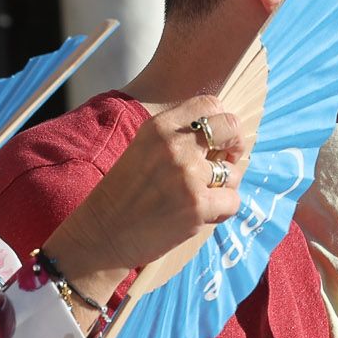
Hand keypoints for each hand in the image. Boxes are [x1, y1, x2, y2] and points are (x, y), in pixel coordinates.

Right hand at [46, 94, 246, 305]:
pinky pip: (233, 201)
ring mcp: (187, 175)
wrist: (102, 233)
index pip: (209, 105)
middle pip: (230, 128)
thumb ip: (178, 138)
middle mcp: (175, 145)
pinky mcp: (197, 205)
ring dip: (226, 186)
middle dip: (235, 145)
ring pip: (234, 171)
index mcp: (160, 127)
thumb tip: (223, 137)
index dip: (220, 123)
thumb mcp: (144, 149)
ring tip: (204, 197)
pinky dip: (222, 211)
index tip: (216, 141)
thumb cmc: (123, 195)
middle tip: (225, 163)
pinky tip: (203, 216)